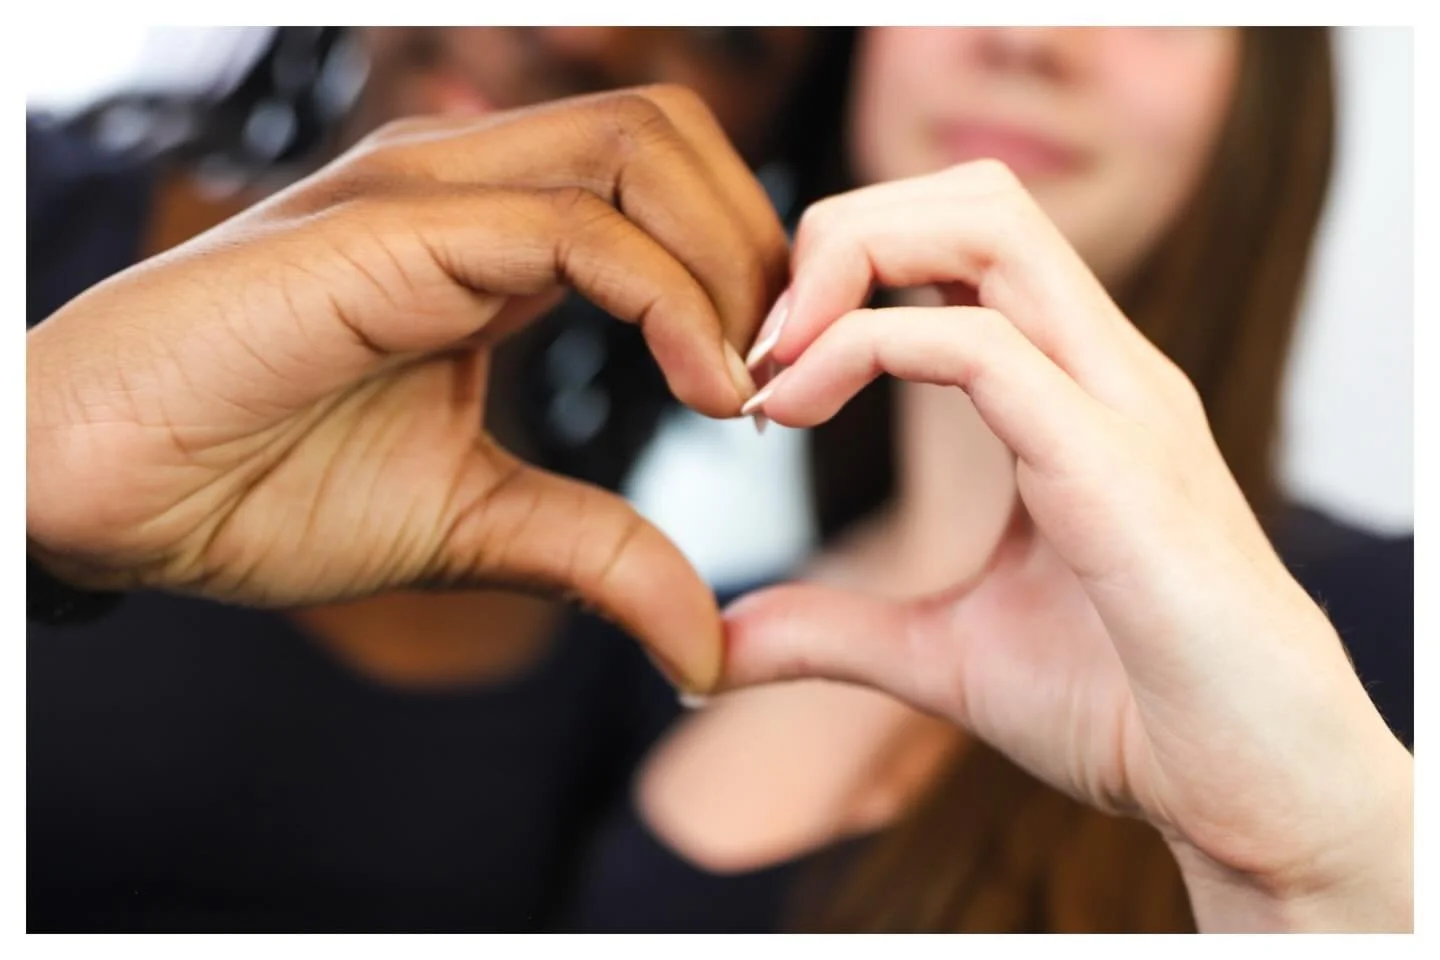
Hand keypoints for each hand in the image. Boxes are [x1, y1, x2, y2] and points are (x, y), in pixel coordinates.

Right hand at [27, 85, 787, 694]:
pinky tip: (713, 390)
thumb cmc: (254, 487)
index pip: (665, 192)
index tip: (778, 393)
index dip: (748, 276)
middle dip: (762, 245)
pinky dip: (674, 301)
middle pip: (673, 136)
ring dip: (733, 258)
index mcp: (490, 239)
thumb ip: (599, 556)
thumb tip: (706, 645)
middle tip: (791, 371)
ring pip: (642, 144)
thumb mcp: (473, 526)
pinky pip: (577, 227)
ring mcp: (429, 193)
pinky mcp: (392, 229)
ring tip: (755, 382)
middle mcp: (468, 188)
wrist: (97, 489)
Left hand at [729, 161, 1411, 929]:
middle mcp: (1102, 370)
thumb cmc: (1126, 712)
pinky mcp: (1116, 462)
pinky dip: (864, 348)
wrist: (1251, 792)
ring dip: (851, 258)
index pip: (965, 242)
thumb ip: (831, 633)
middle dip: (842, 230)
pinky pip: (979, 346)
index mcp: (1072, 392)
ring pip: (987, 226)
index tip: (762, 375)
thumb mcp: (941, 657)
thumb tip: (719, 645)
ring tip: (773, 358)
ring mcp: (1118, 402)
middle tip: (757, 337)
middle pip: (975, 197)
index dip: (844, 272)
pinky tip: (797, 408)